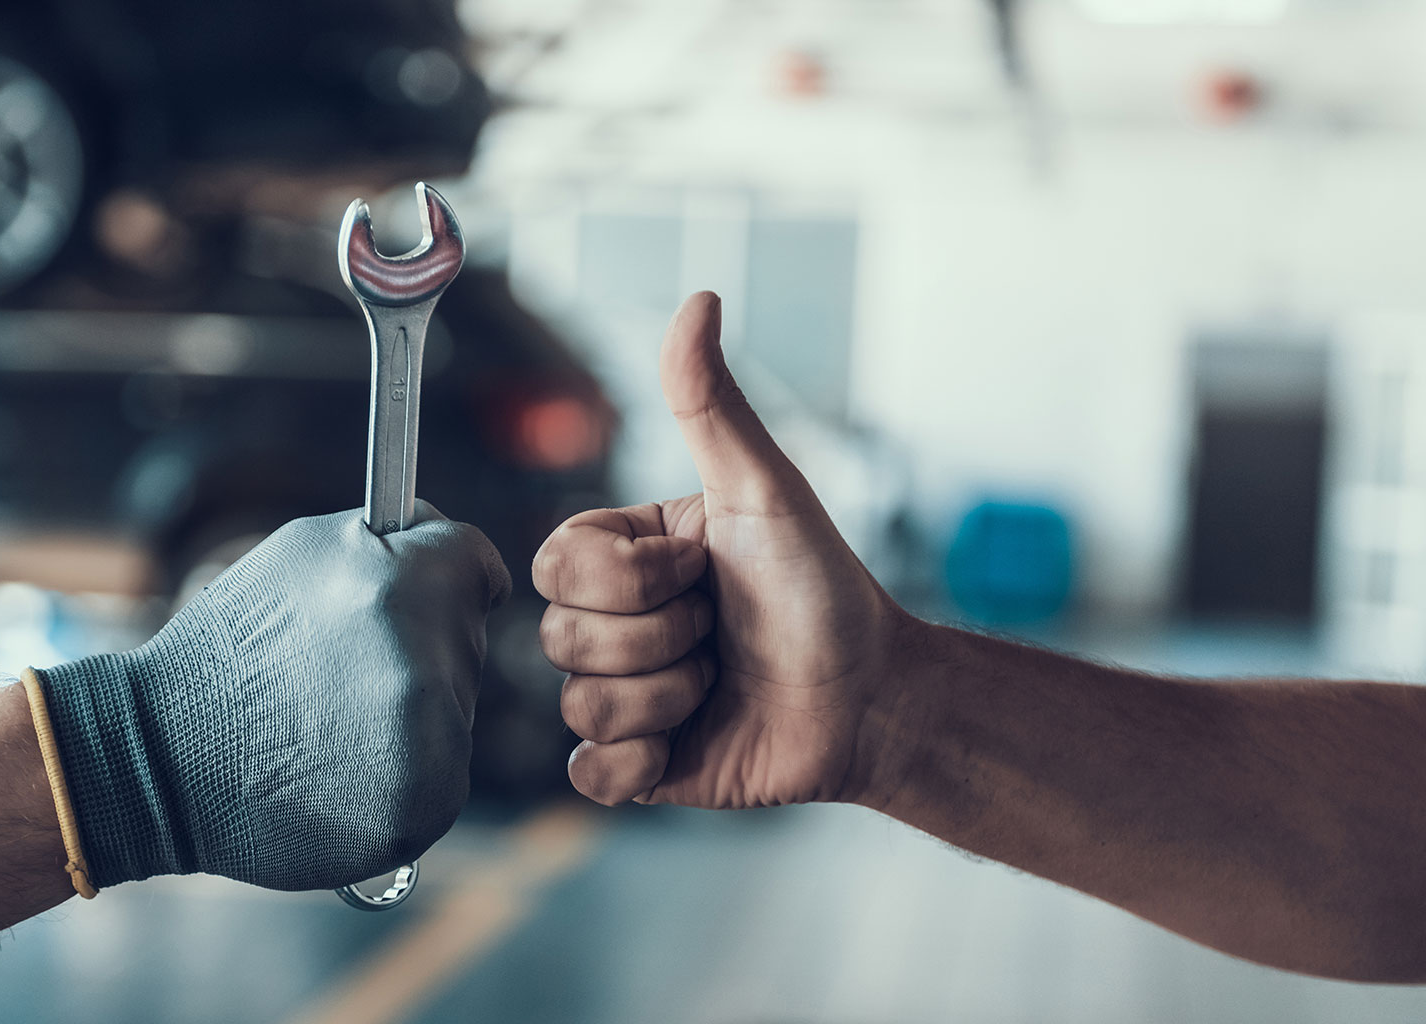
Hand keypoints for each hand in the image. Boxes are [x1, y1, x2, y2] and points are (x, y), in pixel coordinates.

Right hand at [38, 503, 510, 890]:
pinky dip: (403, 772)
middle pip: (467, 639)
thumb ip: (390, 539)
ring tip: (330, 720)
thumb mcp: (301, 553)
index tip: (429, 593)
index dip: (450, 574)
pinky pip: (442, 773)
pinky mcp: (425, 807)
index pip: (479, 564)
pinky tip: (340, 768)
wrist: (164, 759)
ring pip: (456, 709)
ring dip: (414, 711)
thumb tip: (449, 539)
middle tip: (340, 669)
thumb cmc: (229, 648)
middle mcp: (426, 664)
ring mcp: (431, 745)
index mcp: (403, 585)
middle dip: (421, 644)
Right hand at [533, 292, 910, 808]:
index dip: (630, 577)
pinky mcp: (639, 766)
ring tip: (719, 681)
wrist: (873, 698)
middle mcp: (614, 623)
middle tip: (719, 629)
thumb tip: (699, 298)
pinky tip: (691, 739)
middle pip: (561, 635)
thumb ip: (710, 404)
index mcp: (626, 556)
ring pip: (581, 704)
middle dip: (659, 638)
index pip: (556, 562)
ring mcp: (623, 696)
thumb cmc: (823, 588)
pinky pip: (589, 774)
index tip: (700, 569)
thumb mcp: (764, 489)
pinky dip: (641, 762)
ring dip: (668, 697)